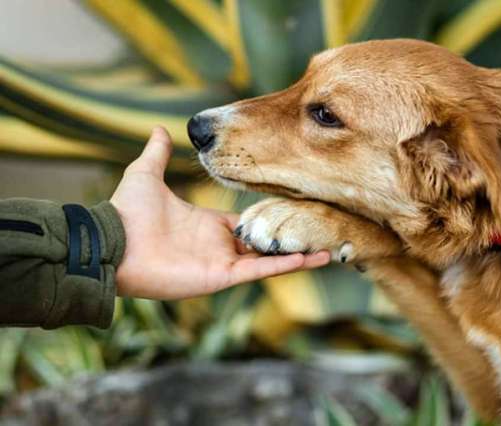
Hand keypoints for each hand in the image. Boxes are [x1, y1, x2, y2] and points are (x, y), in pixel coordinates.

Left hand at [110, 127, 329, 298]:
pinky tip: (314, 258)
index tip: (295, 205)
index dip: (270, 214)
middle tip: (324, 228)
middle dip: (292, 237)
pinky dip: (287, 265)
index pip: (248, 221)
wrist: (114, 242)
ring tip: (330, 248)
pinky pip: (261, 271)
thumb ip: (158, 154)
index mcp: (207, 224)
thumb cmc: (127, 211)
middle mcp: (220, 245)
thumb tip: (157, 128)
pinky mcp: (222, 277)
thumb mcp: (146, 174)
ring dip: (299, 253)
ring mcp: (223, 263)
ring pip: (270, 258)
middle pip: (265, 241)